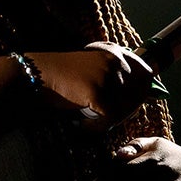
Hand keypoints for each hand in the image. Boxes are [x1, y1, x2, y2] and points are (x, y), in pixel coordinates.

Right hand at [30, 43, 153, 126]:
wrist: (35, 76)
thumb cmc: (59, 77)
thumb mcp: (91, 69)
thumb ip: (113, 76)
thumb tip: (141, 94)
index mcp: (114, 53)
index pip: (145, 73)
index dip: (142, 91)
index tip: (130, 105)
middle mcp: (115, 61)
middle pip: (138, 94)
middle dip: (126, 110)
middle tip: (105, 118)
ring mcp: (107, 76)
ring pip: (124, 109)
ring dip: (108, 120)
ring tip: (88, 121)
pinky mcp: (97, 93)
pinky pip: (108, 119)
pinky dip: (94, 127)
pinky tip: (79, 125)